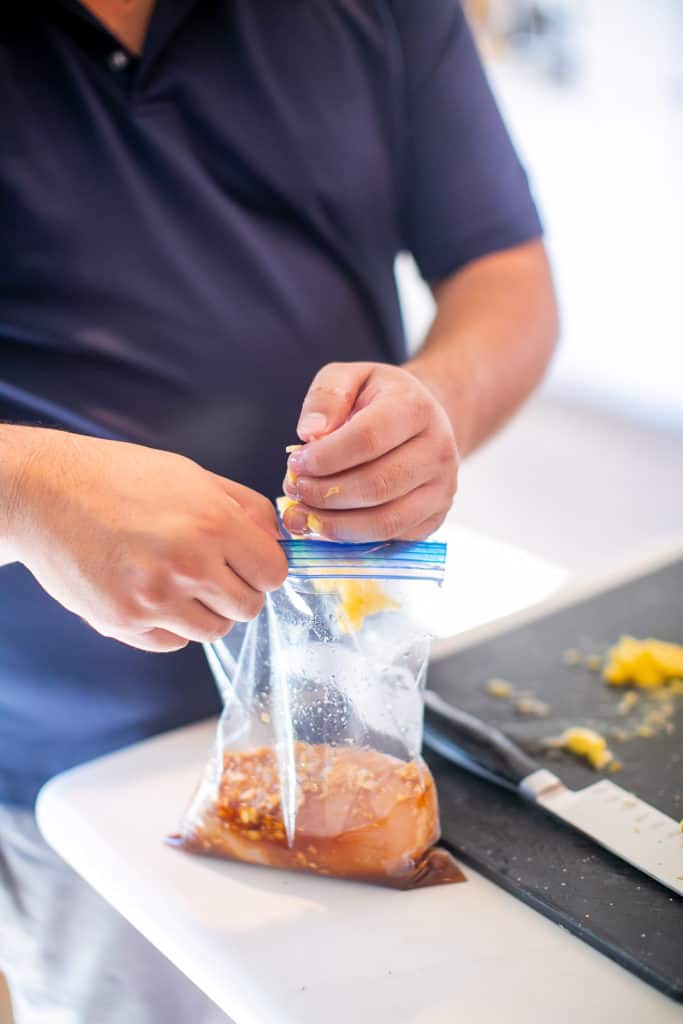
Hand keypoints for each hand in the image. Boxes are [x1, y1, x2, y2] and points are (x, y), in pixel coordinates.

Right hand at [9, 431, 287, 651]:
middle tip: (214, 571)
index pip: (273, 573)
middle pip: (249, 608)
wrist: (47, 493)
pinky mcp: (123, 623)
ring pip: (214, 631)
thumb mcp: (193, 476)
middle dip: (239, 590)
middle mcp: (188, 566)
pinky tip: (153, 593)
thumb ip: (245, 508)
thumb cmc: (121, 478)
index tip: (248, 561)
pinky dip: (172, 625)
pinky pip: (174, 643)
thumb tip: (278, 540)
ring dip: (206, 610)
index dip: (265, 567)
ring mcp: (154, 601)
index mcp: (212, 524)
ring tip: (179, 580)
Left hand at [282, 362, 458, 540]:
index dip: (325, 457)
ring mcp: (441, 489)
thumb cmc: (378, 400)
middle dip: (324, 494)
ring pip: (384, 521)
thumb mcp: (349, 378)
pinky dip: (351, 539)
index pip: (368, 439)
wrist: (420, 422)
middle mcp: (438, 451)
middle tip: (295, 489)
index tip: (295, 463)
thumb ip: (325, 396)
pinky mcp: (434, 518)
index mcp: (416, 408)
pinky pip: (390, 539)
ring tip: (303, 512)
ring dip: (334, 524)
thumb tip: (310, 433)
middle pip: (375, 485)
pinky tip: (325, 524)